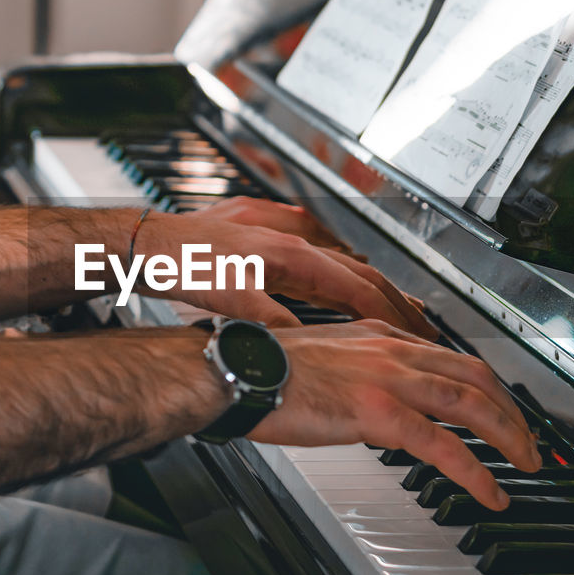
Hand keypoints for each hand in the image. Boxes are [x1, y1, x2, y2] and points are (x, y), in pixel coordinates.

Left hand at [140, 197, 434, 337]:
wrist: (150, 239)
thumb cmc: (184, 265)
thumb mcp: (231, 302)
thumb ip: (271, 323)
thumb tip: (304, 347)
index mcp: (290, 255)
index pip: (357, 286)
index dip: (392, 312)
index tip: (419, 331)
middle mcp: (291, 236)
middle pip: (358, 269)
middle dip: (394, 298)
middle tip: (423, 322)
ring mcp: (277, 228)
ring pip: (338, 256)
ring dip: (368, 280)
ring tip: (392, 300)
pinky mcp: (261, 227)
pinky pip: (315, 244)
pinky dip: (337, 263)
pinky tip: (336, 268)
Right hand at [251, 321, 540, 509]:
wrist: (238, 371)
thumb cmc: (261, 369)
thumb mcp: (317, 358)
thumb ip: (350, 371)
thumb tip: (361, 396)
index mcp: (375, 336)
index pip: (447, 356)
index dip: (482, 383)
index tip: (495, 405)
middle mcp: (390, 349)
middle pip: (475, 376)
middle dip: (511, 409)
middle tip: (526, 438)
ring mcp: (389, 379)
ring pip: (473, 405)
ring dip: (509, 436)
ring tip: (525, 463)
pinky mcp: (380, 413)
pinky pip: (445, 446)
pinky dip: (477, 471)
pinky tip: (490, 491)